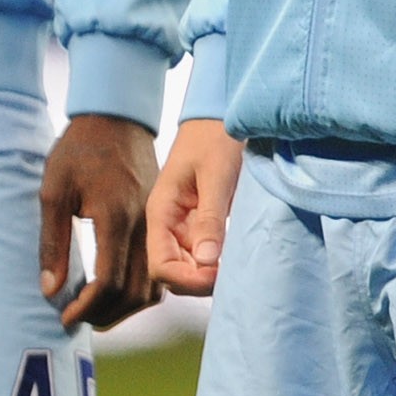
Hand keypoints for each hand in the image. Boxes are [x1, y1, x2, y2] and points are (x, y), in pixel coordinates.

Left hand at [41, 113, 159, 328]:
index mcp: (116, 217)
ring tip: (94, 310)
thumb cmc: (80, 151)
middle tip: (77, 318)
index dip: (86, 308)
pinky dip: (140, 290)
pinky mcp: (162, 222)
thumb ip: (52, 243)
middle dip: (104, 315)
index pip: (108, 281)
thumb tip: (50, 289)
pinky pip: (158, 270)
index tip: (65, 317)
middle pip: (135, 292)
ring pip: (152, 286)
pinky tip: (115, 290)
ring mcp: (158, 224)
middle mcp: (144, 225)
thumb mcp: (54, 191)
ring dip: (124, 308)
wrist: (117, 119)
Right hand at [146, 118, 244, 297]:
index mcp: (161, 212)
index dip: (186, 279)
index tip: (216, 275)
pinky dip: (214, 262)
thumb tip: (207, 260)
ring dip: (207, 275)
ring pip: (187, 267)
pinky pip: (201, 253)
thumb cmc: (215, 136)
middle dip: (197, 282)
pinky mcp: (200, 222)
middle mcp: (167, 223)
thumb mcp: (216, 175)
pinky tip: (233, 258)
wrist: (220, 114)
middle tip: (230, 275)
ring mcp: (183, 224)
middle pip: (172, 272)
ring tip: (234, 268)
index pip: (160, 265)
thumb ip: (210, 217)